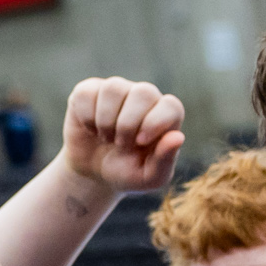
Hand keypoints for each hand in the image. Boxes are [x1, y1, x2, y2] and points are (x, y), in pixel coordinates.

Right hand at [60, 77, 186, 194]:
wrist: (93, 174)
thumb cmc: (127, 173)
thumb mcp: (149, 177)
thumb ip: (165, 159)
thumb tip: (178, 137)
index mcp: (165, 116)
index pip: (171, 106)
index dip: (156, 122)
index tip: (140, 142)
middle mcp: (144, 97)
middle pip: (143, 92)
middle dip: (128, 124)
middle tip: (121, 145)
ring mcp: (117, 90)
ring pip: (114, 88)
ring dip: (106, 121)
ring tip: (107, 138)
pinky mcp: (89, 91)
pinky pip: (87, 94)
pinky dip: (87, 118)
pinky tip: (92, 129)